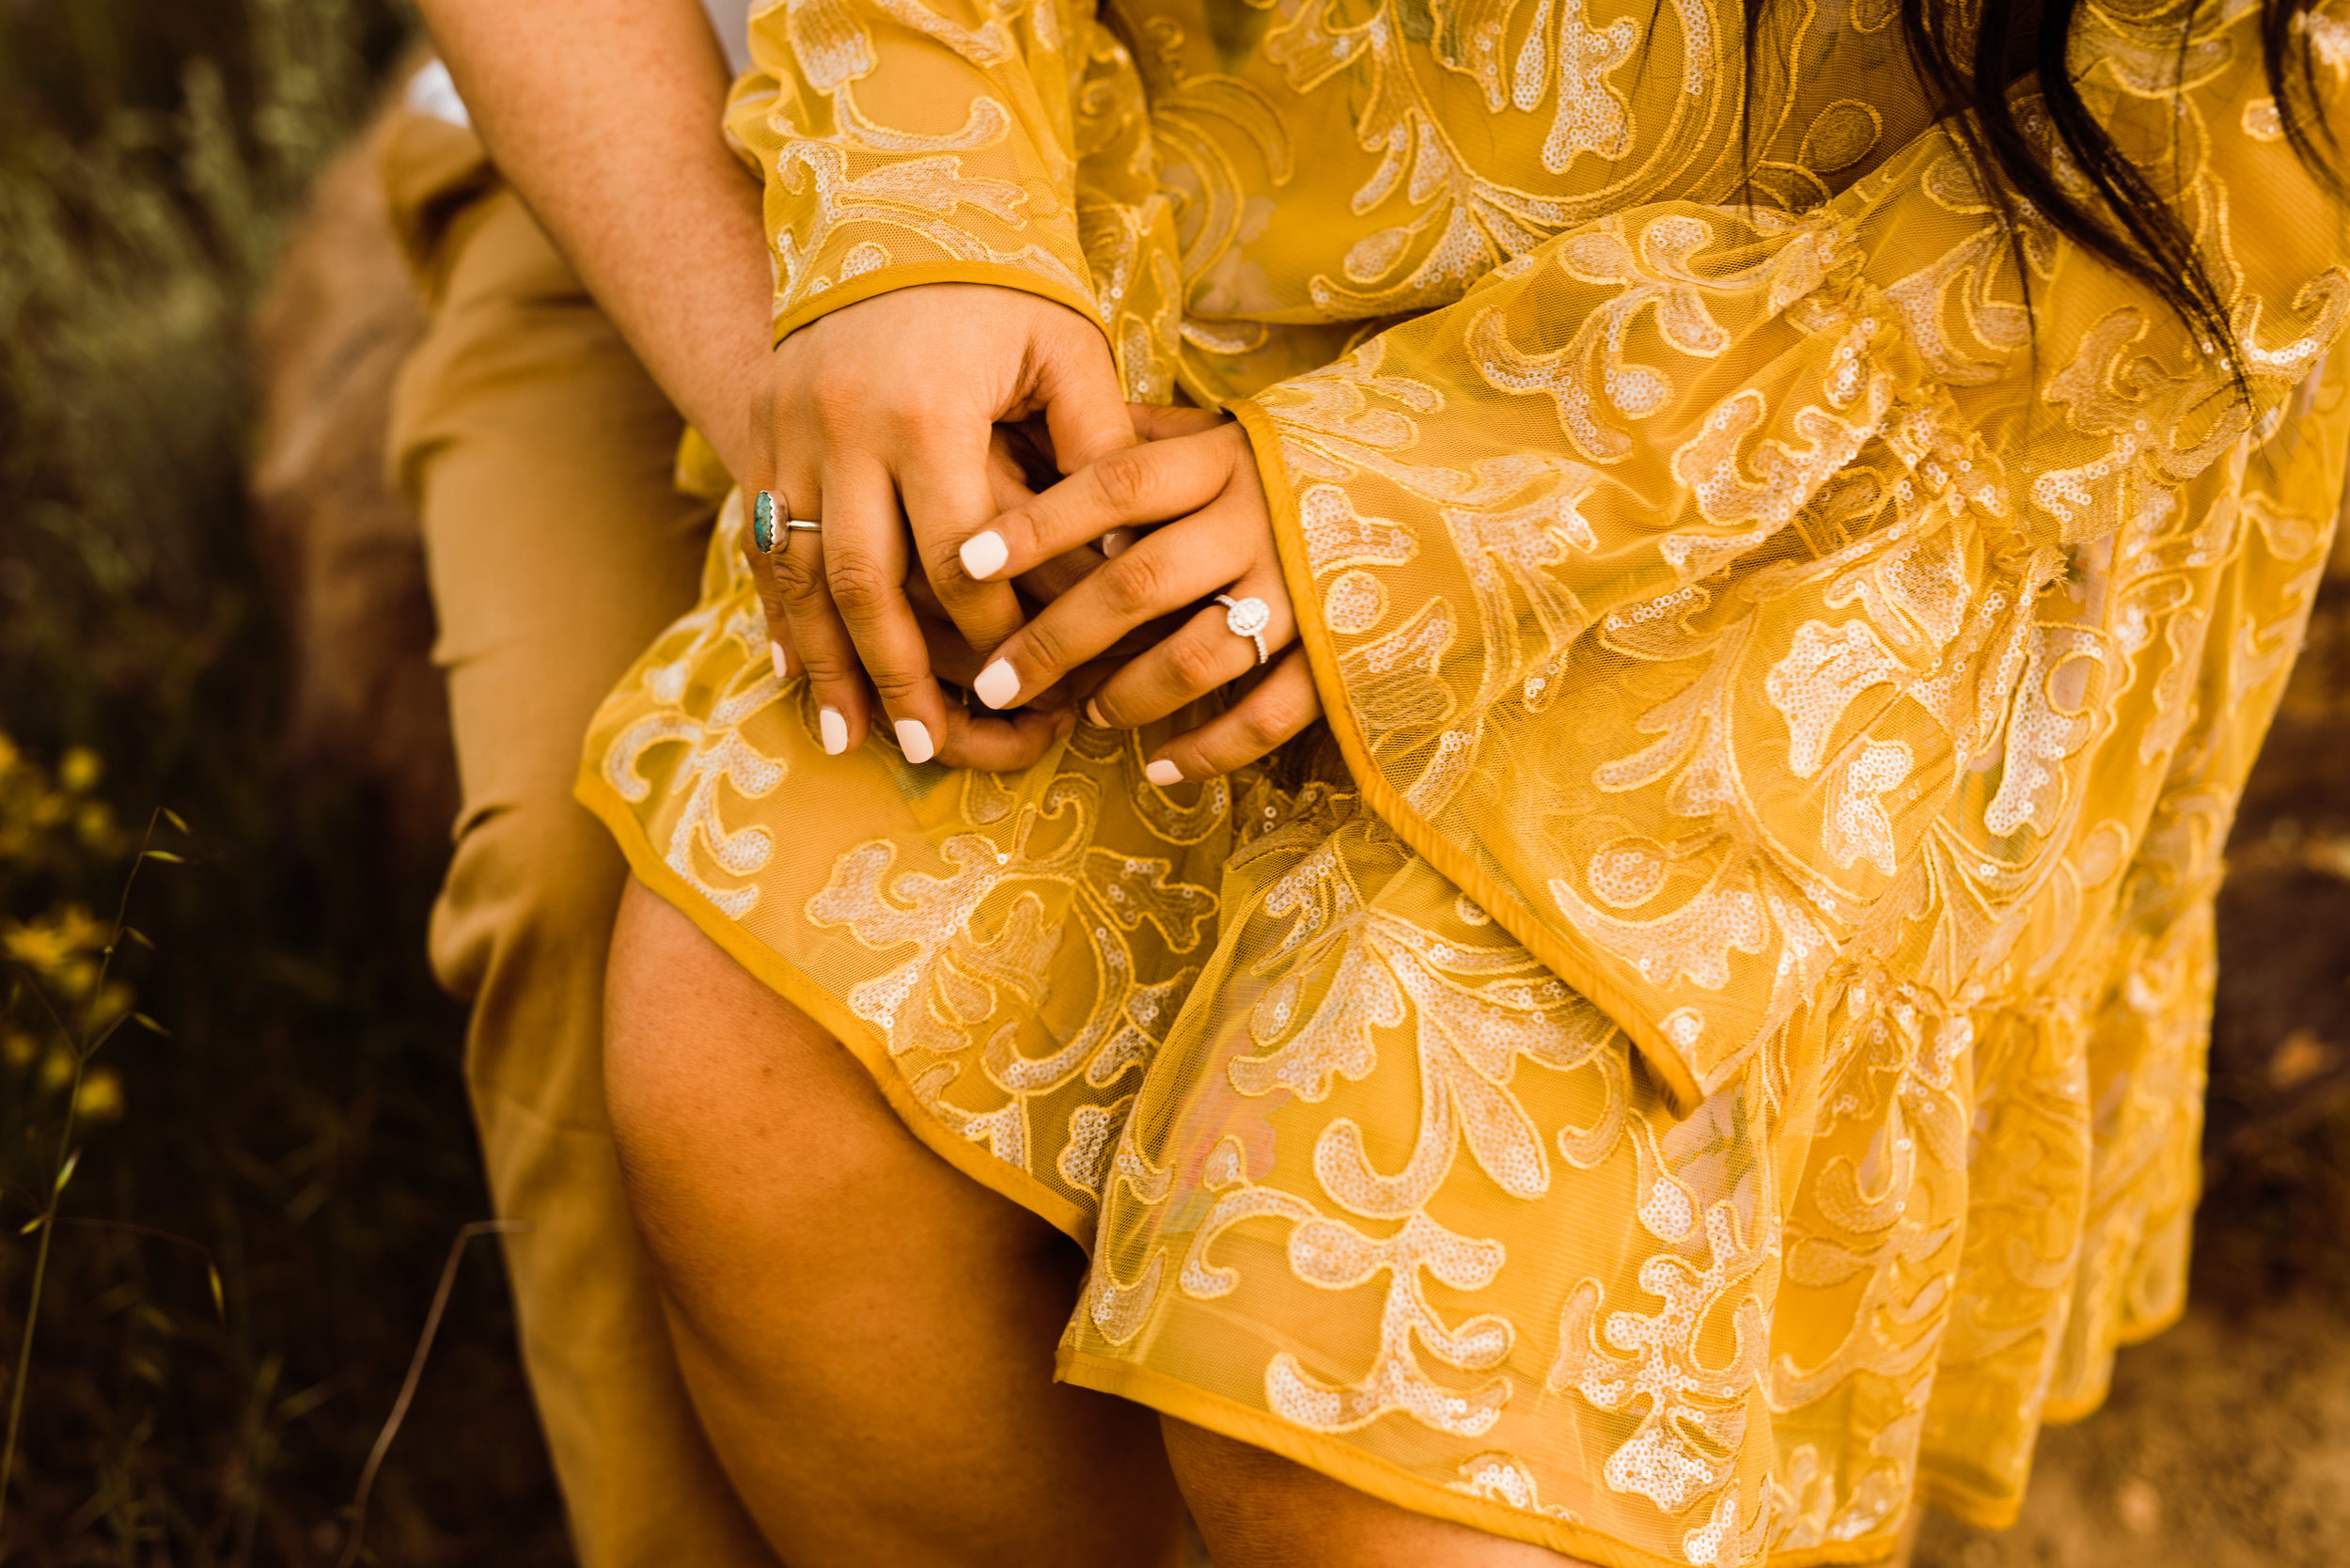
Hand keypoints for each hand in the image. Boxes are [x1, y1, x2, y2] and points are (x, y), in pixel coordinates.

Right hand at [740, 283, 1131, 769]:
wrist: (888, 205)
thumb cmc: (1000, 285)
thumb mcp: (1067, 348)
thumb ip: (1099, 443)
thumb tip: (1128, 553)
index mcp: (927, 414)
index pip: (957, 558)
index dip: (989, 632)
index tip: (1017, 689)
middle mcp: (843, 429)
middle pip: (862, 583)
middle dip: (894, 675)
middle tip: (925, 748)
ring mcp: (787, 431)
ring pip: (796, 572)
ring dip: (820, 661)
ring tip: (845, 734)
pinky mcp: (757, 428)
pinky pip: (760, 539)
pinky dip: (776, 610)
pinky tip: (791, 669)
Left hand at [956, 410, 1324, 782]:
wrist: (1438, 488)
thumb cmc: (1295, 464)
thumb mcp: (1223, 431)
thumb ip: (1142, 439)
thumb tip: (1036, 438)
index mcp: (1223, 458)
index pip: (1114, 484)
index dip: (1037, 522)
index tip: (966, 560)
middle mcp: (1260, 520)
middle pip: (1139, 581)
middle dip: (1055, 638)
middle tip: (994, 682)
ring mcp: (1305, 591)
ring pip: (1198, 655)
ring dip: (1128, 694)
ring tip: (1086, 714)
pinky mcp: (1342, 653)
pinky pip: (1270, 715)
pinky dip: (1210, 750)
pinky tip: (1160, 769)